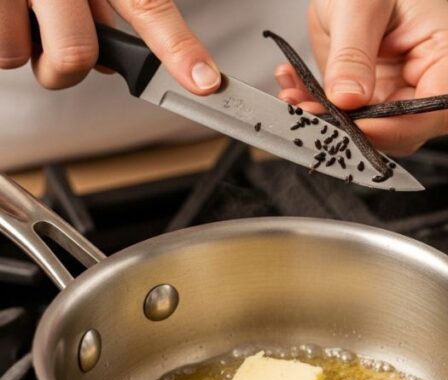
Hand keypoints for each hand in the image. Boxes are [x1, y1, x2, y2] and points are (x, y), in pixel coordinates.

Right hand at [0, 0, 219, 93]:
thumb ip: (110, 5)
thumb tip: (107, 63)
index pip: (149, 6)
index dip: (178, 49)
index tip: (204, 82)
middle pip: (75, 53)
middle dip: (67, 66)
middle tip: (58, 42)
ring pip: (19, 55)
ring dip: (26, 48)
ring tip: (26, 15)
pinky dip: (3, 35)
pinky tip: (8, 10)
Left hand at [275, 0, 447, 154]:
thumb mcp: (359, 6)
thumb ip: (354, 54)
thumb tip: (348, 100)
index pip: (439, 109)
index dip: (400, 126)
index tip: (357, 123)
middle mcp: (432, 77)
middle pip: (410, 129)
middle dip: (359, 128)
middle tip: (314, 113)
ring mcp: (404, 89)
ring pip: (379, 130)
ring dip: (335, 124)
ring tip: (298, 100)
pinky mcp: (377, 94)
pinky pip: (354, 119)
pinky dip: (322, 111)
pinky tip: (297, 90)